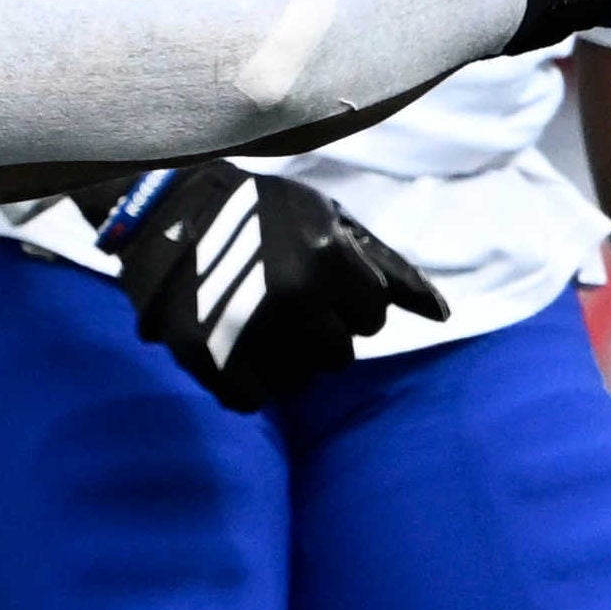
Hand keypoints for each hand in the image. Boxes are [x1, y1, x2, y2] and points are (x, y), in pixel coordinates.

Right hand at [101, 159, 451, 407]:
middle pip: (340, 355)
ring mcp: (247, 327)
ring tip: (257, 317)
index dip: (349, 301)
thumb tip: (443, 314)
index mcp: (327, 256)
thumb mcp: (329, 220)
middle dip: (319, 331)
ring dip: (285, 360)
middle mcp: (292, 293)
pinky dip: (246, 382)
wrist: (167, 209)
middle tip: (282, 299)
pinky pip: (251, 400)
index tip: (318, 281)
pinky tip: (234, 345)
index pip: (373, 316)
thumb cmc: (263, 213)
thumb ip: (388, 268)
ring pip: (300, 382)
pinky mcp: (206, 355)